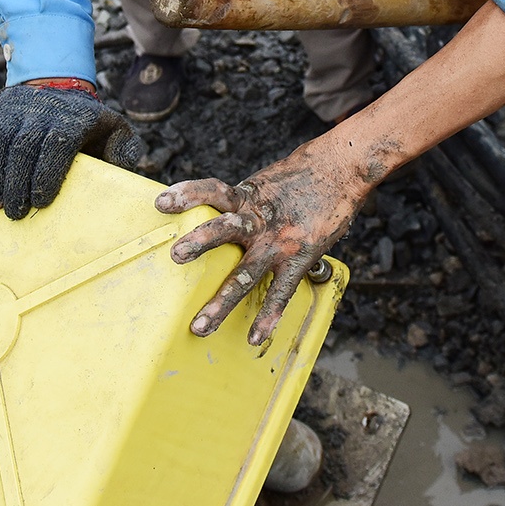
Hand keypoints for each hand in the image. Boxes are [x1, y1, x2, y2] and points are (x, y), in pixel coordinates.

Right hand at [0, 83, 143, 218]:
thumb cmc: (87, 122)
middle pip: (23, 148)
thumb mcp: (115, 130)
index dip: (46, 176)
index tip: (40, 203)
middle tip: (15, 213)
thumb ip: (124, 152)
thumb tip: (118, 171)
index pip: (56, 147)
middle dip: (17, 185)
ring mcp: (13, 108)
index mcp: (72, 119)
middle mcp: (40, 110)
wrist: (57, 85)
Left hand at [155, 146, 374, 343]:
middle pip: (224, 229)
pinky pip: (281, 290)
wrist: (343, 168)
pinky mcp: (300, 256)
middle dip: (198, 243)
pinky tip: (255, 337)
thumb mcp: (267, 182)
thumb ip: (244, 200)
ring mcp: (279, 240)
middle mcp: (260, 218)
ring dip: (222, 301)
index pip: (213, 191)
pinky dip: (269, 316)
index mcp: (249, 196)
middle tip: (175, 256)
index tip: (161, 202)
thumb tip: (219, 211)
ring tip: (201, 325)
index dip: (187, 194)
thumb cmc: (304, 175)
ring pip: (246, 272)